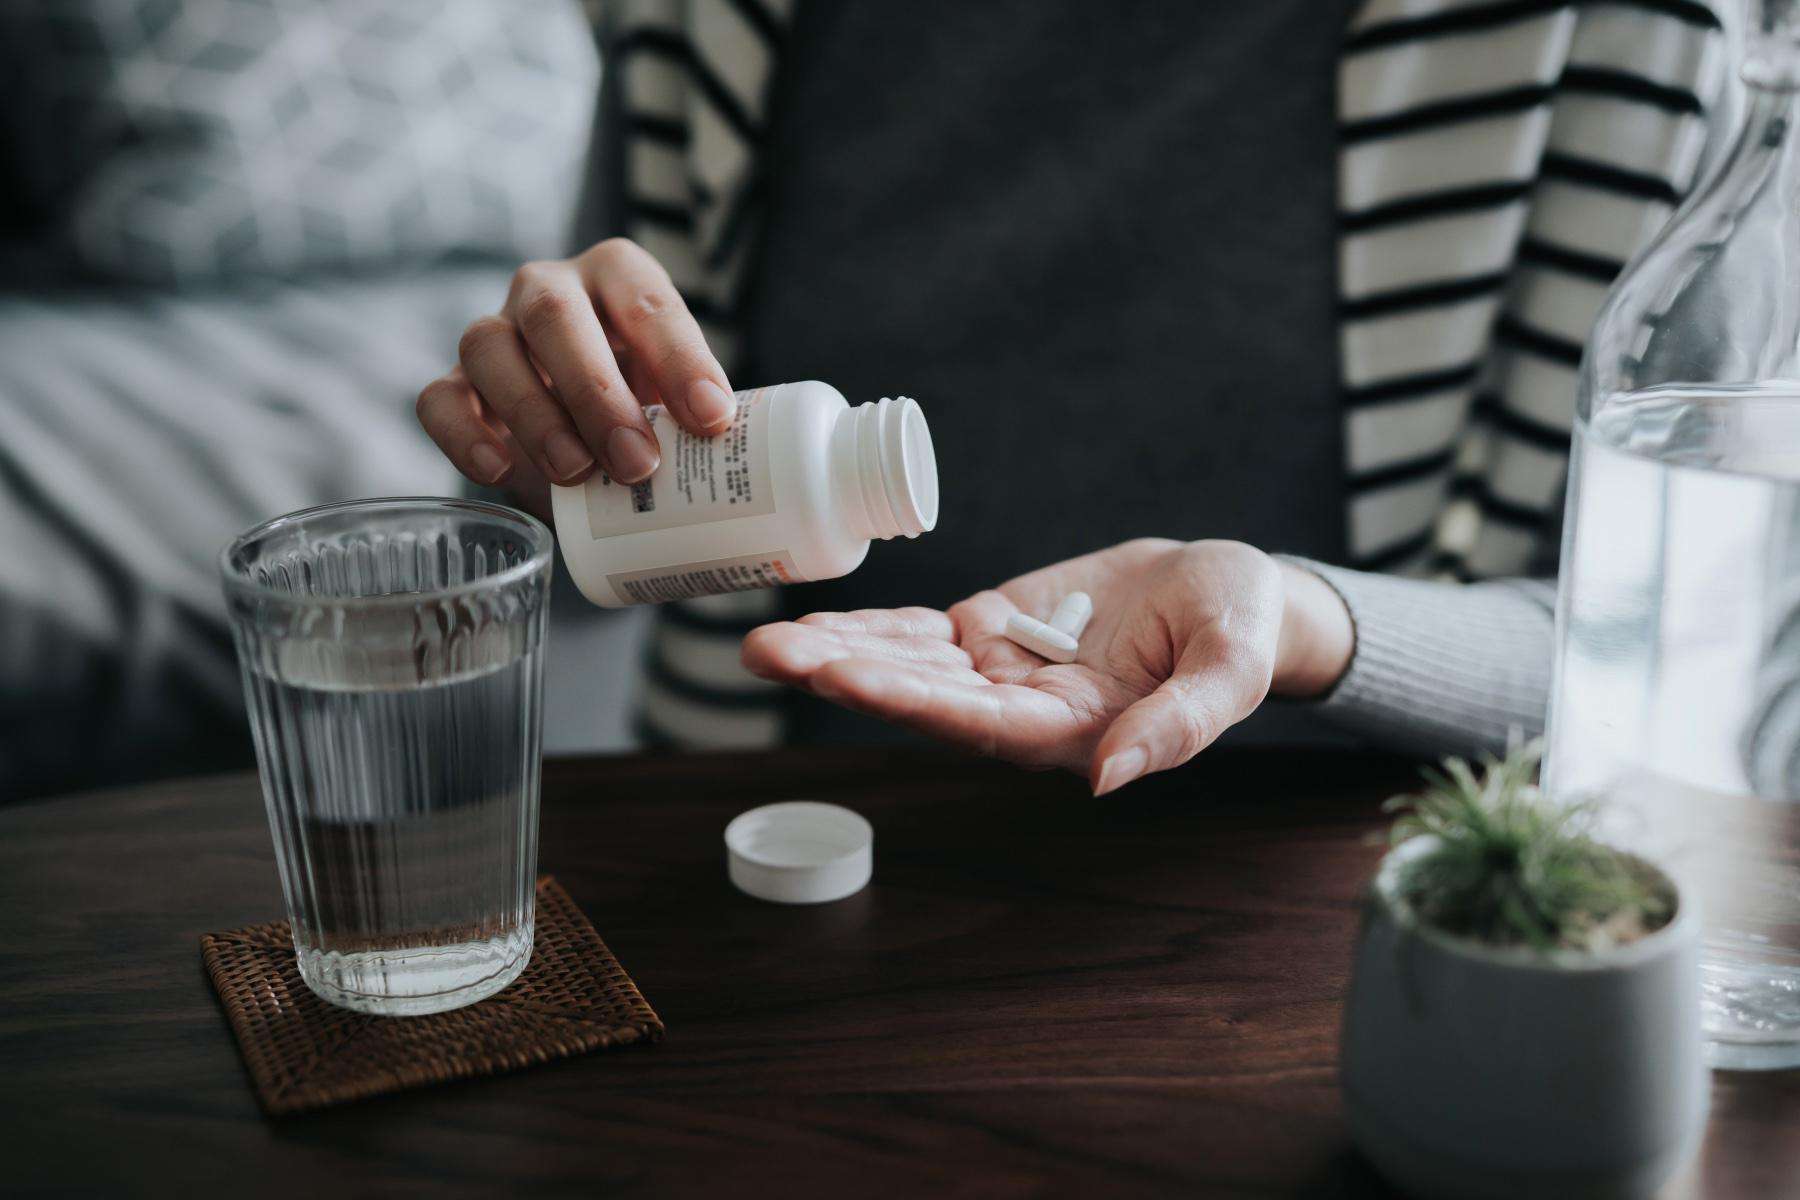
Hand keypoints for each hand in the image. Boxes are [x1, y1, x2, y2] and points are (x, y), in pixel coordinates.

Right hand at [416, 238, 735, 493]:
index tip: (710, 420)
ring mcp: (495, 333)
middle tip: (636, 462)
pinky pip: (439, 398)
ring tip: (576, 475)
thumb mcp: (684, 404)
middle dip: (596, 390)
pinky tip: (500, 471)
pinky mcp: (454, 386)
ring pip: (488, 346)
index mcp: (619, 276)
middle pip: (555, 313)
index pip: (646, 299)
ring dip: (534, 413)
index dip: (679, 357)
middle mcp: (549, 290)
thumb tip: (757, 482)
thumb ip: (707, 424)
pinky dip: (463, 434)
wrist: (587, 436)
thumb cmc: (651, 409)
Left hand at [741, 540, 1353, 793]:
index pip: (981, 725)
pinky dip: (867, 625)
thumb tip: (1110, 780)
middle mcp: (1021, 711)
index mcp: (1075, 731)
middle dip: (844, 674)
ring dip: (836, 652)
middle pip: (922, 697)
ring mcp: (999, 670)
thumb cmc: (1240, 629)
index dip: (913, 703)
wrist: (1226, 592)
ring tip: (764, 643)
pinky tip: (811, 622)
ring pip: (906, 663)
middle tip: (768, 654)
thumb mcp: (1231, 667)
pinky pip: (919, 631)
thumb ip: (1179, 726)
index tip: (847, 678)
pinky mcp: (990, 630)